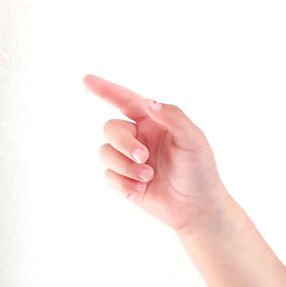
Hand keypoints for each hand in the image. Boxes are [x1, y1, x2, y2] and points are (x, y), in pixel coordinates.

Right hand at [86, 74, 226, 232]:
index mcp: (153, 122)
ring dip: (124, 165)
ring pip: (105, 152)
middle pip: (110, 129)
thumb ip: (174, 118)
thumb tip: (149, 102)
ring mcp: (128, 159)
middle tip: (143, 157)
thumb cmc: (199, 170)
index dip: (105, 89)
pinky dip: (124, 182)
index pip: (125, 100)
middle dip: (123, 143)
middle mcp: (137, 137)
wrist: (198, 207)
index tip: (85, 79)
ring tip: (148, 176)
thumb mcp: (194, 140)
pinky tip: (143, 188)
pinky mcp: (123, 181)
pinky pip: (108, 176)